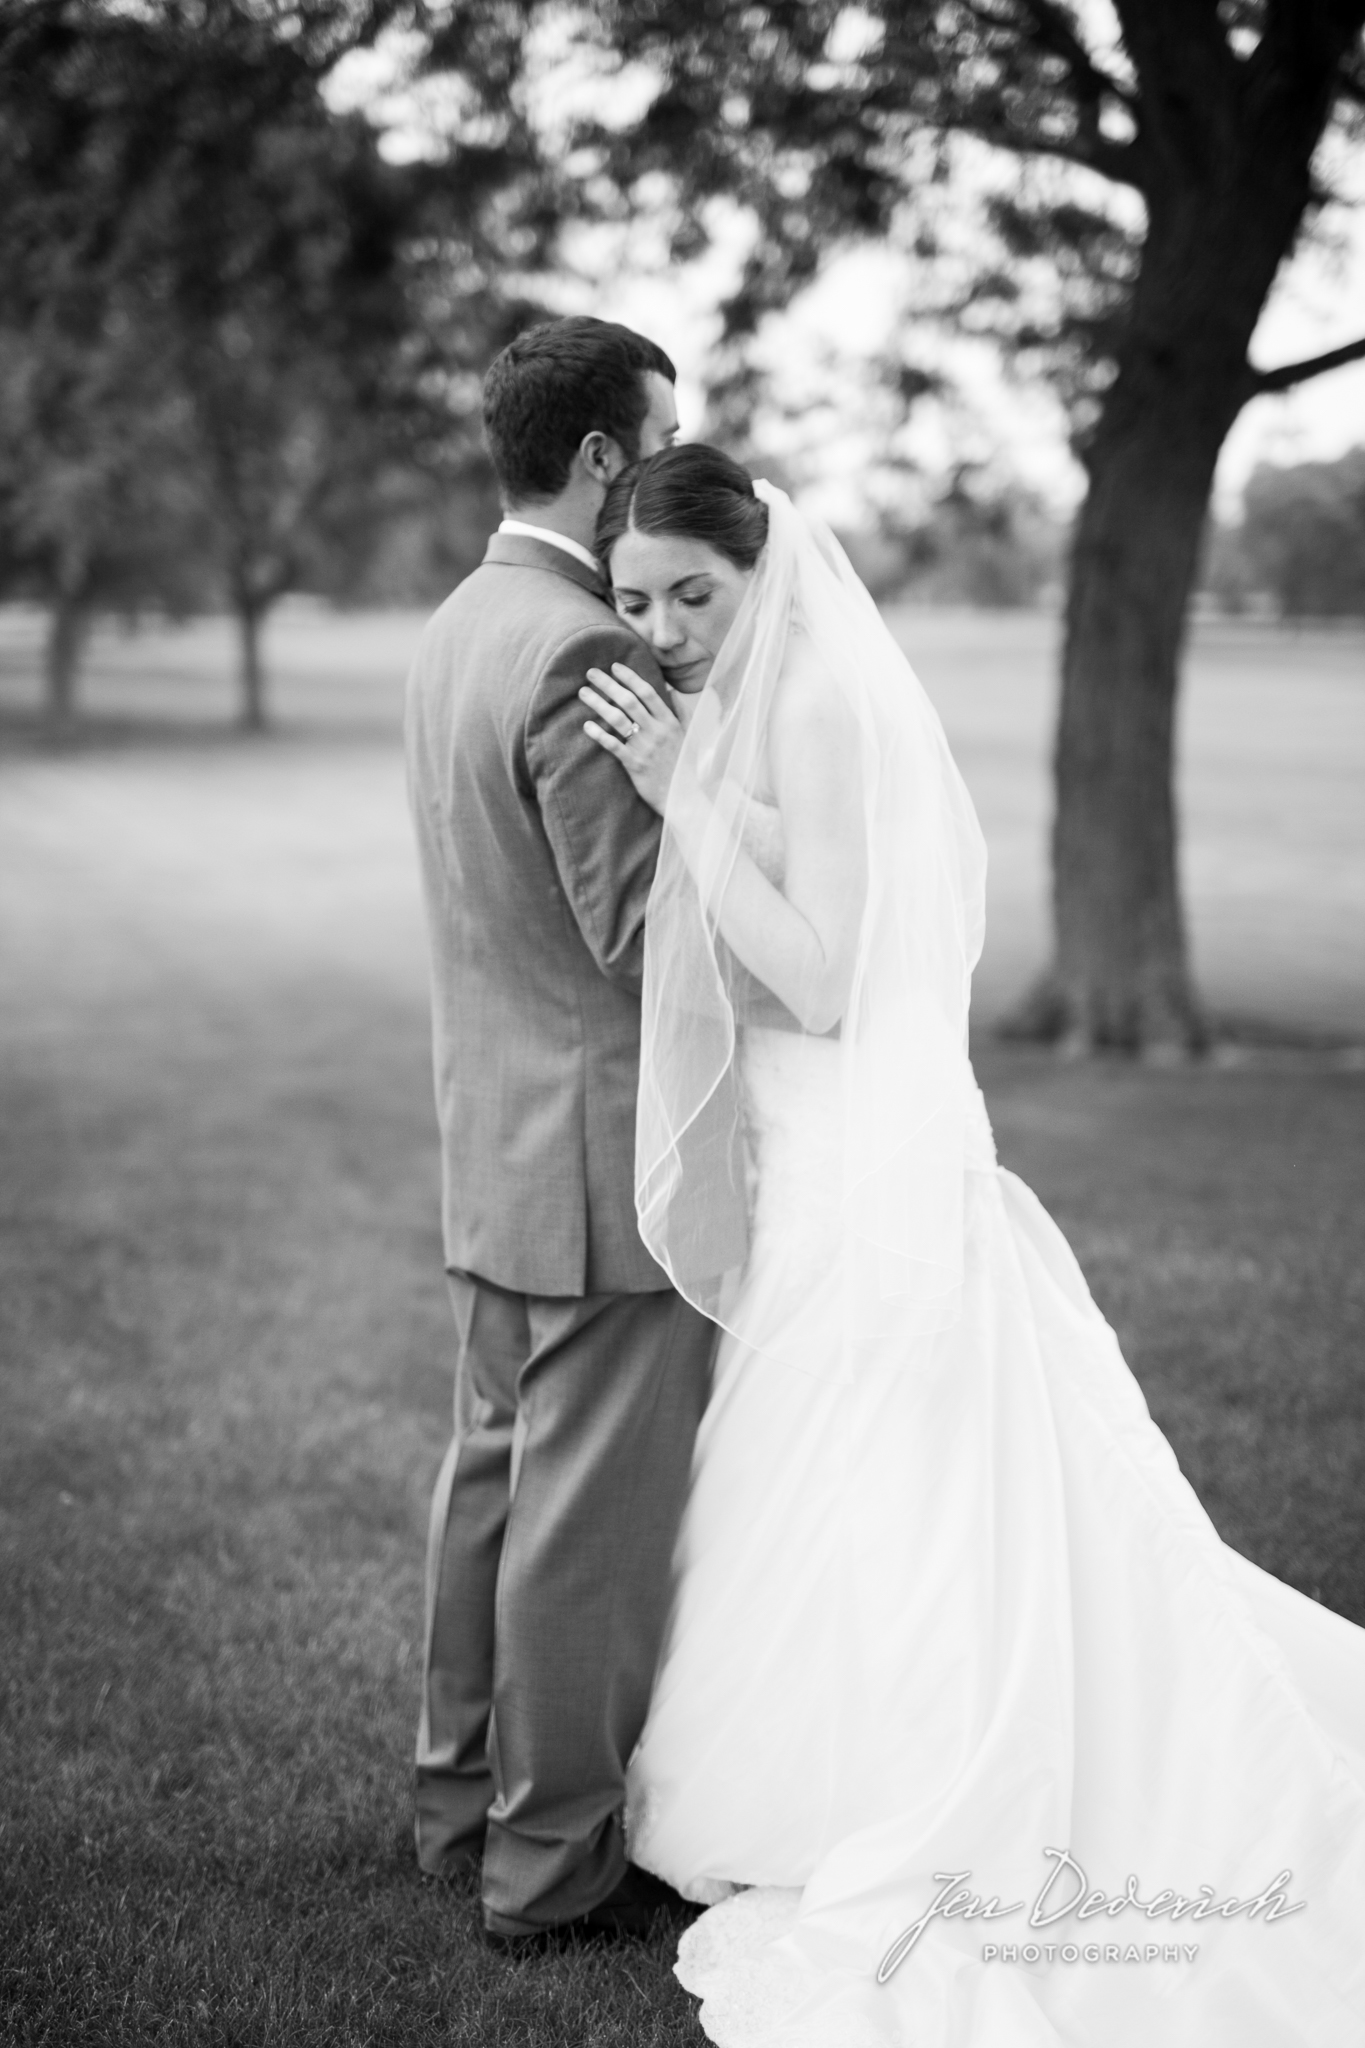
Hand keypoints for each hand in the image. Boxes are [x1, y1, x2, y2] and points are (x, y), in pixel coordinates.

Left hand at [580, 663, 682, 815]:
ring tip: (583, 693)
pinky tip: (587, 725)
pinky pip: (613, 745)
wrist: (684, 797)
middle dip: (608, 684)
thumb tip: (670, 691)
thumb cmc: (684, 765)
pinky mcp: (635, 765)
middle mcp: (657, 731)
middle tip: (591, 673)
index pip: (648, 692)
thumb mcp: (689, 734)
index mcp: (670, 721)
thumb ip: (681, 711)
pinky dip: (599, 734)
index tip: (615, 666)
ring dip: (598, 703)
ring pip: (618, 719)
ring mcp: (645, 748)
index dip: (630, 677)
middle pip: (629, 701)